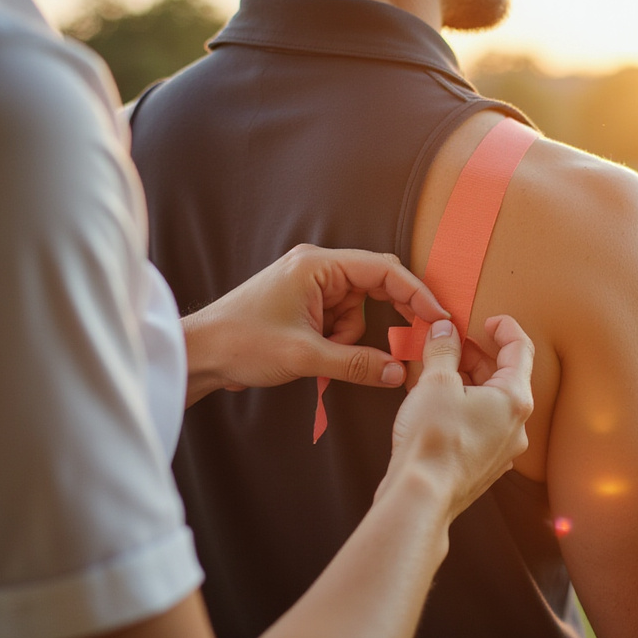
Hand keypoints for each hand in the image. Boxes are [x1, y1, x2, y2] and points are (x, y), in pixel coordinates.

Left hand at [182, 244, 448, 404]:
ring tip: (319, 355)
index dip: (417, 294)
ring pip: (359, 311)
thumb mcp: (305, 356)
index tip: (439, 317)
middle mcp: (317, 268)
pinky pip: (341, 321)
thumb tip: (400, 372)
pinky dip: (339, 341)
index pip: (384, 271)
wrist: (198, 354)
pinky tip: (315, 354)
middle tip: (412, 342)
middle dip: (389, 316)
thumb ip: (357, 363)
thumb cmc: (241, 343)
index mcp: (317, 265)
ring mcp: (310, 285)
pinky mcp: (304, 304)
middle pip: (376, 286)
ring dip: (351, 338)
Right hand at [383, 316, 534, 516]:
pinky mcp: (485, 466)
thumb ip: (443, 350)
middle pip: (504, 377)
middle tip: (451, 343)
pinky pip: (481, 427)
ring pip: (491, 404)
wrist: (421, 497)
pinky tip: (439, 405)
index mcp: (515, 399)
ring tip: (439, 371)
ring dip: (469, 382)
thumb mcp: (435, 383)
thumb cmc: (433, 441)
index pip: (521, 350)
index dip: (506, 328)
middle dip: (478, 356)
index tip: (489, 320)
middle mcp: (517, 426)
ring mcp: (503, 449)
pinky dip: (465, 408)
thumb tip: (445, 329)